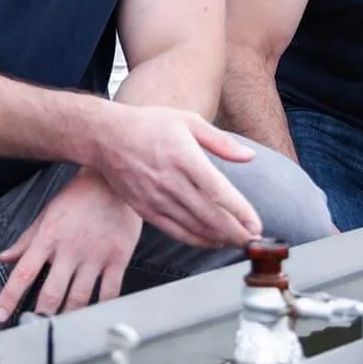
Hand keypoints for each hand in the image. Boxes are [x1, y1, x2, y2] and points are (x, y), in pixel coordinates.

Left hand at [0, 169, 143, 323]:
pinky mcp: (117, 257)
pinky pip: (109, 291)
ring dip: (68, 316)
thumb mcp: (47, 214)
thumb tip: (6, 258)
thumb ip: (26, 240)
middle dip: (41, 316)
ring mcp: (95, 255)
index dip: (9, 297)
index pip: (23, 273)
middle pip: (51, 293)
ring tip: (60, 327)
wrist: (113, 179)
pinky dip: (101, 307)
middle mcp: (70, 249)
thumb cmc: (79, 197)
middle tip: (35, 328)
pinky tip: (94, 315)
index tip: (0, 315)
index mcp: (48, 238)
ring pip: (79, 298)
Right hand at [81, 106, 260, 247]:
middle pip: (210, 216)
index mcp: (184, 157)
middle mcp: (170, 181)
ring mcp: (156, 198)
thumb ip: (220, 141)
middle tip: (255, 240)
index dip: (240, 211)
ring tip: (240, 242)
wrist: (105, 137)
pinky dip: (197, 240)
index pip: (218, 191)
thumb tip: (249, 157)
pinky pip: (176, 232)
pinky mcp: (145, 209)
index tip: (257, 225)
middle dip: (237, 232)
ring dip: (220, 239)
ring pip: (194, 228)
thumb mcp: (187, 121)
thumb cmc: (148, 125)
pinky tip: (213, 241)